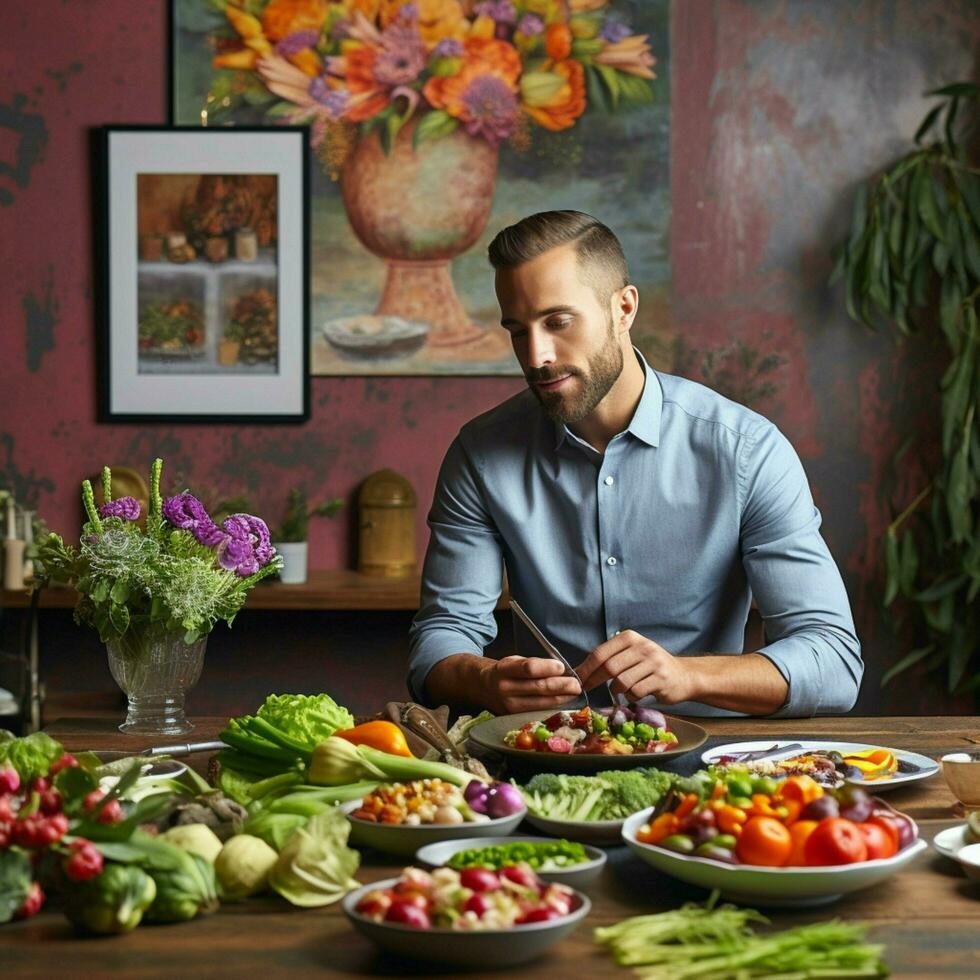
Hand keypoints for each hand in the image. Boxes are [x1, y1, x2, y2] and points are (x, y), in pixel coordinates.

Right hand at [481, 656, 582, 713]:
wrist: (485, 688)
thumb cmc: (506, 671)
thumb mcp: (514, 660)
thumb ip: (534, 664)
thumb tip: (561, 670)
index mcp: (504, 669)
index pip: (528, 668)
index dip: (547, 668)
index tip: (562, 667)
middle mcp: (504, 688)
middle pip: (538, 687)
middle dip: (561, 685)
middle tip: (577, 683)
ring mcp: (509, 706)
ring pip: (541, 702)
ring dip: (562, 697)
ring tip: (574, 692)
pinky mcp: (514, 717)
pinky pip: (538, 712)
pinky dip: (554, 706)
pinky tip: (563, 701)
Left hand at [576, 631, 695, 703]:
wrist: (684, 676)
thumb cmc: (650, 666)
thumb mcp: (631, 654)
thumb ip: (609, 658)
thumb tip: (579, 671)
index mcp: (630, 638)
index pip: (601, 653)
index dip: (585, 668)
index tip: (576, 679)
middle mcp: (642, 646)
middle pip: (609, 667)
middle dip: (594, 680)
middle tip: (587, 689)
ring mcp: (653, 662)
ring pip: (622, 682)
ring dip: (617, 690)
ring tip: (622, 689)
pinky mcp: (662, 679)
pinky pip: (636, 692)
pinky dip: (631, 697)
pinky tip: (637, 693)